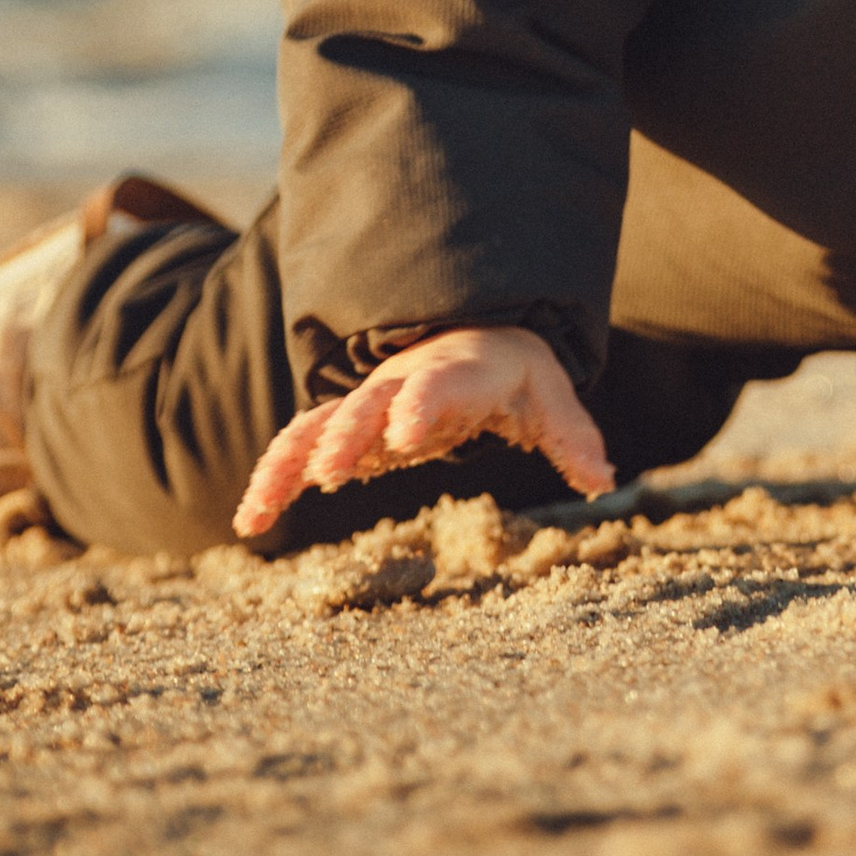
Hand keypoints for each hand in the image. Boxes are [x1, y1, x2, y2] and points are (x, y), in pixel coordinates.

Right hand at [234, 324, 614, 539]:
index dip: (419, 406)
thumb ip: (571, 437)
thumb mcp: (546, 397)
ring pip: (314, 430)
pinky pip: (299, 450)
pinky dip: (273, 480)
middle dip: (345, 438)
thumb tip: (605, 480)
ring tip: (256, 513)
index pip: (435, 388)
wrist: (469, 336)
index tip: (405, 436)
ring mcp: (363, 407)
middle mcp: (398, 388)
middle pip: (364, 408)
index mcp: (452, 376)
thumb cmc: (508, 372)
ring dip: (286, 466)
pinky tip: (250, 520)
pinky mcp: (342, 432)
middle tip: (329, 473)